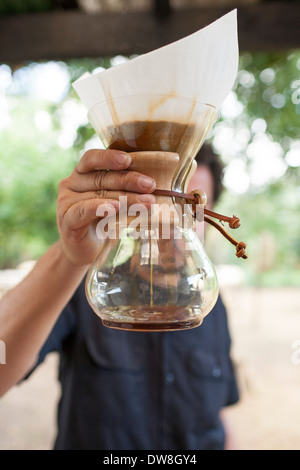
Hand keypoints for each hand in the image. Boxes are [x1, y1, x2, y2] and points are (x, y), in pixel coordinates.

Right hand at [57, 149, 155, 265]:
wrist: (86, 252)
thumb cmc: (103, 224)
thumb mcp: (116, 203)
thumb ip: (124, 190)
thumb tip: (152, 184)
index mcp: (81, 174)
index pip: (92, 159)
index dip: (109, 157)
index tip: (128, 159)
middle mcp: (71, 184)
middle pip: (101, 178)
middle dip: (129, 180)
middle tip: (151, 185)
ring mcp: (66, 202)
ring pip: (98, 195)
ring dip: (126, 198)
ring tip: (147, 202)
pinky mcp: (66, 220)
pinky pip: (84, 210)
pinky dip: (100, 207)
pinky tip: (115, 208)